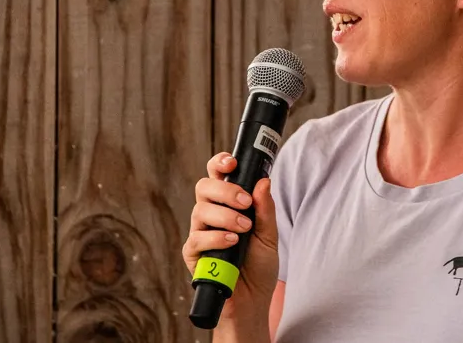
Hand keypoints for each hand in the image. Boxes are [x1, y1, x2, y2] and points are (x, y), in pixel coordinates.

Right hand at [183, 152, 279, 327]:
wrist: (252, 301)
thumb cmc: (259, 267)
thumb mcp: (269, 236)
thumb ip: (265, 209)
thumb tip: (263, 181)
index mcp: (227, 205)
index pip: (217, 176)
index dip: (220, 164)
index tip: (232, 162)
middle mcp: (210, 215)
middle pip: (204, 187)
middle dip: (225, 189)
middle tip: (245, 201)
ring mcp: (199, 233)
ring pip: (200, 210)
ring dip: (225, 215)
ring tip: (244, 228)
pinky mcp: (193, 254)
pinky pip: (197, 238)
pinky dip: (216, 237)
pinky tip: (232, 241)